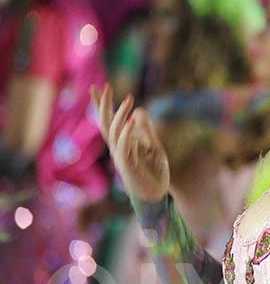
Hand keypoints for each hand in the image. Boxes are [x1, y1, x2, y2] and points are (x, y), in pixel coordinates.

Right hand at [90, 84, 169, 202]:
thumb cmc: (154, 173)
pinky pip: (124, 146)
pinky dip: (127, 132)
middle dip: (103, 105)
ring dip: (120, 114)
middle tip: (105, 86)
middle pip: (106, 124)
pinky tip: (132, 119)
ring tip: (128, 98)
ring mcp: (121, 157)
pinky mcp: (128, 166)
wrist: (157, 196)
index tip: (99, 87)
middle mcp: (118, 148)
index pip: (110, 121)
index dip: (103, 105)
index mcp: (123, 143)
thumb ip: (147, 131)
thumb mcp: (154, 147)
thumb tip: (139, 111)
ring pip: (114, 132)